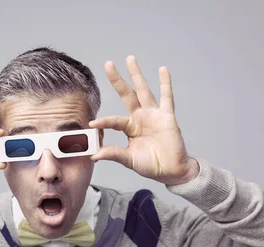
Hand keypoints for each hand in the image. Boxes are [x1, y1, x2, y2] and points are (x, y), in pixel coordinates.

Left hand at [89, 55, 198, 185]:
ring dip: (137, 75)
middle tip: (108, 64)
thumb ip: (114, 154)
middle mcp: (140, 117)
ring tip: (130, 59)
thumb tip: (94, 155)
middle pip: (126, 94)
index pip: (114, 121)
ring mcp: (153, 115)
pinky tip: (163, 70)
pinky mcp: (167, 116)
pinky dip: (166, 83)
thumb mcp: (129, 160)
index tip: (92, 124)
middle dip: (117, 80)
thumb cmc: (151, 165)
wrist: (171, 170)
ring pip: (143, 90)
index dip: (103, 122)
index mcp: (130, 127)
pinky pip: (167, 97)